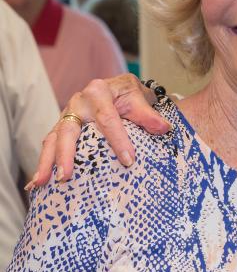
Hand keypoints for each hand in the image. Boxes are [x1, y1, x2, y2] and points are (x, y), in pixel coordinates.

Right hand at [29, 74, 172, 186]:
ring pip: (53, 138)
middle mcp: (78, 102)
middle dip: (66, 154)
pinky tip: (39, 182)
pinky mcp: (62, 126)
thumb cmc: (129, 95)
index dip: (118, 140)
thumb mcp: (140, 98)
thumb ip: (149, 115)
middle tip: (66, 176)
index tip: (129, 161)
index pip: (108, 119)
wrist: (119, 89)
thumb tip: (163, 128)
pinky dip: (44, 161)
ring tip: (41, 182)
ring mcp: (67, 115)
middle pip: (69, 129)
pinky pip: (50, 144)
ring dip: (46, 161)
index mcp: (98, 91)